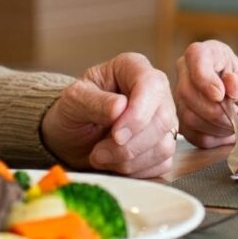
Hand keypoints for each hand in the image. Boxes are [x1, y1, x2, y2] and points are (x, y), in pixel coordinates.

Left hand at [41, 53, 175, 177]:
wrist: (73, 136)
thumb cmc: (73, 111)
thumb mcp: (73, 101)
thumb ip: (94, 102)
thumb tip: (120, 107)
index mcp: (133, 67)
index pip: (151, 86)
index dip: (138, 114)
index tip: (115, 135)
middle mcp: (155, 91)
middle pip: (162, 119)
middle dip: (129, 145)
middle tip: (98, 153)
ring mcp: (163, 118)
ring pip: (164, 145)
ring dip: (129, 160)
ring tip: (100, 157)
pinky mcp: (164, 144)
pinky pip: (163, 164)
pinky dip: (136, 171)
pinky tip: (115, 164)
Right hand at [174, 41, 237, 147]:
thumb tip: (229, 81)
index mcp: (210, 54)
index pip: (195, 55)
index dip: (204, 77)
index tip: (220, 95)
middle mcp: (189, 70)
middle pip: (187, 90)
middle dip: (215, 110)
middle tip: (235, 115)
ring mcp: (181, 94)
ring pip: (187, 114)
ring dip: (215, 125)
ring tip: (231, 122)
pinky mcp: (180, 118)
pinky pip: (189, 132)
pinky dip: (210, 136)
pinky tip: (221, 129)